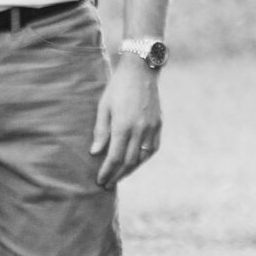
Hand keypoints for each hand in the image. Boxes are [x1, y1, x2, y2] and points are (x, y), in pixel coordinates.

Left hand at [90, 57, 162, 186]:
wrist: (141, 70)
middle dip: (117, 175)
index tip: (100, 181)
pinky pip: (152, 148)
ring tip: (120, 176)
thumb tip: (96, 153)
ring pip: (143, 157)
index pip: (115, 157)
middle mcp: (140, 129)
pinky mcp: (159, 124)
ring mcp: (152, 127)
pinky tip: (135, 163)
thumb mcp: (103, 107)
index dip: (107, 171)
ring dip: (131, 170)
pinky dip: (143, 158)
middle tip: (108, 184)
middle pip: (129, 161)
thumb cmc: (117, 87)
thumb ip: (101, 131)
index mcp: (123, 126)